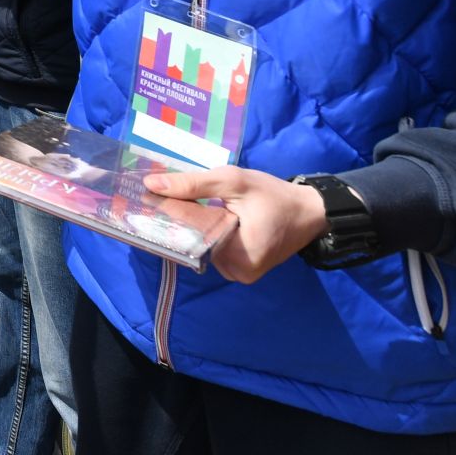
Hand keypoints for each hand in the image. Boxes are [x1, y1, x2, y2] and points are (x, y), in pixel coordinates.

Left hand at [143, 167, 328, 283]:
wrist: (310, 211)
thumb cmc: (273, 195)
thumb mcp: (233, 182)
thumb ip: (193, 185)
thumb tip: (152, 185)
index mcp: (237, 258)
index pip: (190, 236)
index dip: (168, 216)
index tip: (146, 199)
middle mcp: (236, 273)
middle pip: (194, 243)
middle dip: (178, 221)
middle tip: (158, 197)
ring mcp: (238, 273)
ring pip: (201, 246)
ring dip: (191, 226)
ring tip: (175, 203)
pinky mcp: (240, 268)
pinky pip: (213, 248)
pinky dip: (205, 232)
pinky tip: (195, 214)